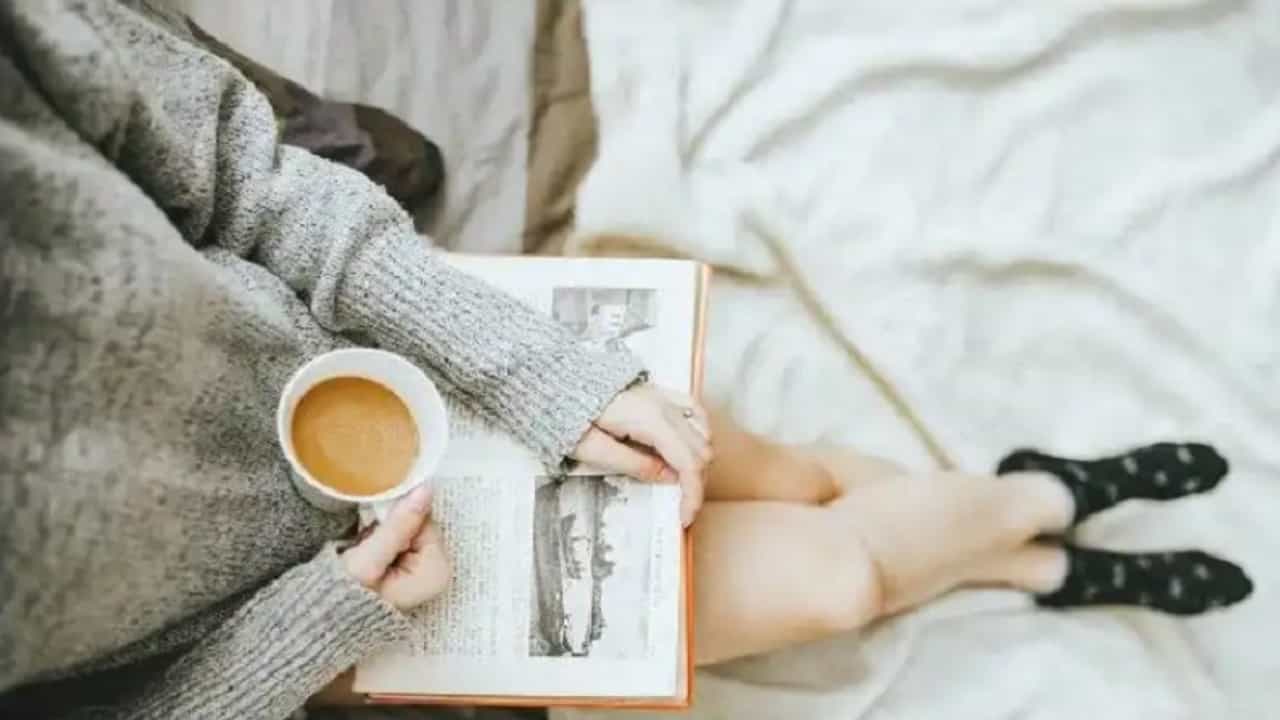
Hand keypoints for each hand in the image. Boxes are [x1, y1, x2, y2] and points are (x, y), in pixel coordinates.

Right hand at [341, 486, 449, 609]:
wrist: (323, 620)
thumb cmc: (346, 597)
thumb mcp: (370, 559)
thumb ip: (399, 524)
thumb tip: (425, 490)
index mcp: (437, 572)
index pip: (425, 520)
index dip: (397, 519)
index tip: (375, 532)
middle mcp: (436, 573)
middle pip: (416, 524)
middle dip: (388, 528)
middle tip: (366, 546)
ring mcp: (422, 572)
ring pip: (405, 528)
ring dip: (380, 534)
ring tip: (363, 554)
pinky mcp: (407, 570)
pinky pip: (397, 539)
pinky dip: (378, 541)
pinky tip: (365, 555)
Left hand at [572, 383, 711, 525]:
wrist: (556, 384)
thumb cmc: (566, 413)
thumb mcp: (594, 450)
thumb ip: (635, 465)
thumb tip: (669, 478)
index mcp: (650, 419)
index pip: (688, 461)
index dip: (692, 493)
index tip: (685, 516)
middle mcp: (663, 405)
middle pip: (700, 450)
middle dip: (695, 483)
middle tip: (681, 506)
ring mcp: (663, 396)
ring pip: (703, 432)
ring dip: (698, 461)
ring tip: (681, 483)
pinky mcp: (658, 394)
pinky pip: (693, 410)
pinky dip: (699, 433)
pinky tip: (692, 448)